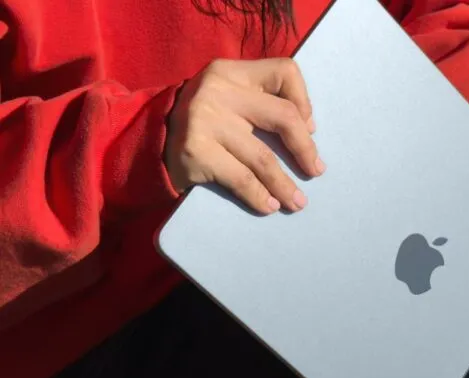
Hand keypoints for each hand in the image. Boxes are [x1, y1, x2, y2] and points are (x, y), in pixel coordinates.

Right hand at [165, 58, 324, 213]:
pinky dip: (260, 197)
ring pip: (264, 158)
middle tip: (315, 171)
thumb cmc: (203, 122)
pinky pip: (241, 179)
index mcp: (232, 72)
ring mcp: (205, 121)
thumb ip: (261, 102)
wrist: (146, 139)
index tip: (308, 127)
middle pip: (283, 118)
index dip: (304, 101)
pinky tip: (270, 206)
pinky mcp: (196, 152)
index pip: (284, 72)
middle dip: (305, 149)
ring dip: (285, 185)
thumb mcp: (227, 98)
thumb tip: (308, 128)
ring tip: (298, 202)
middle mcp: (219, 90)